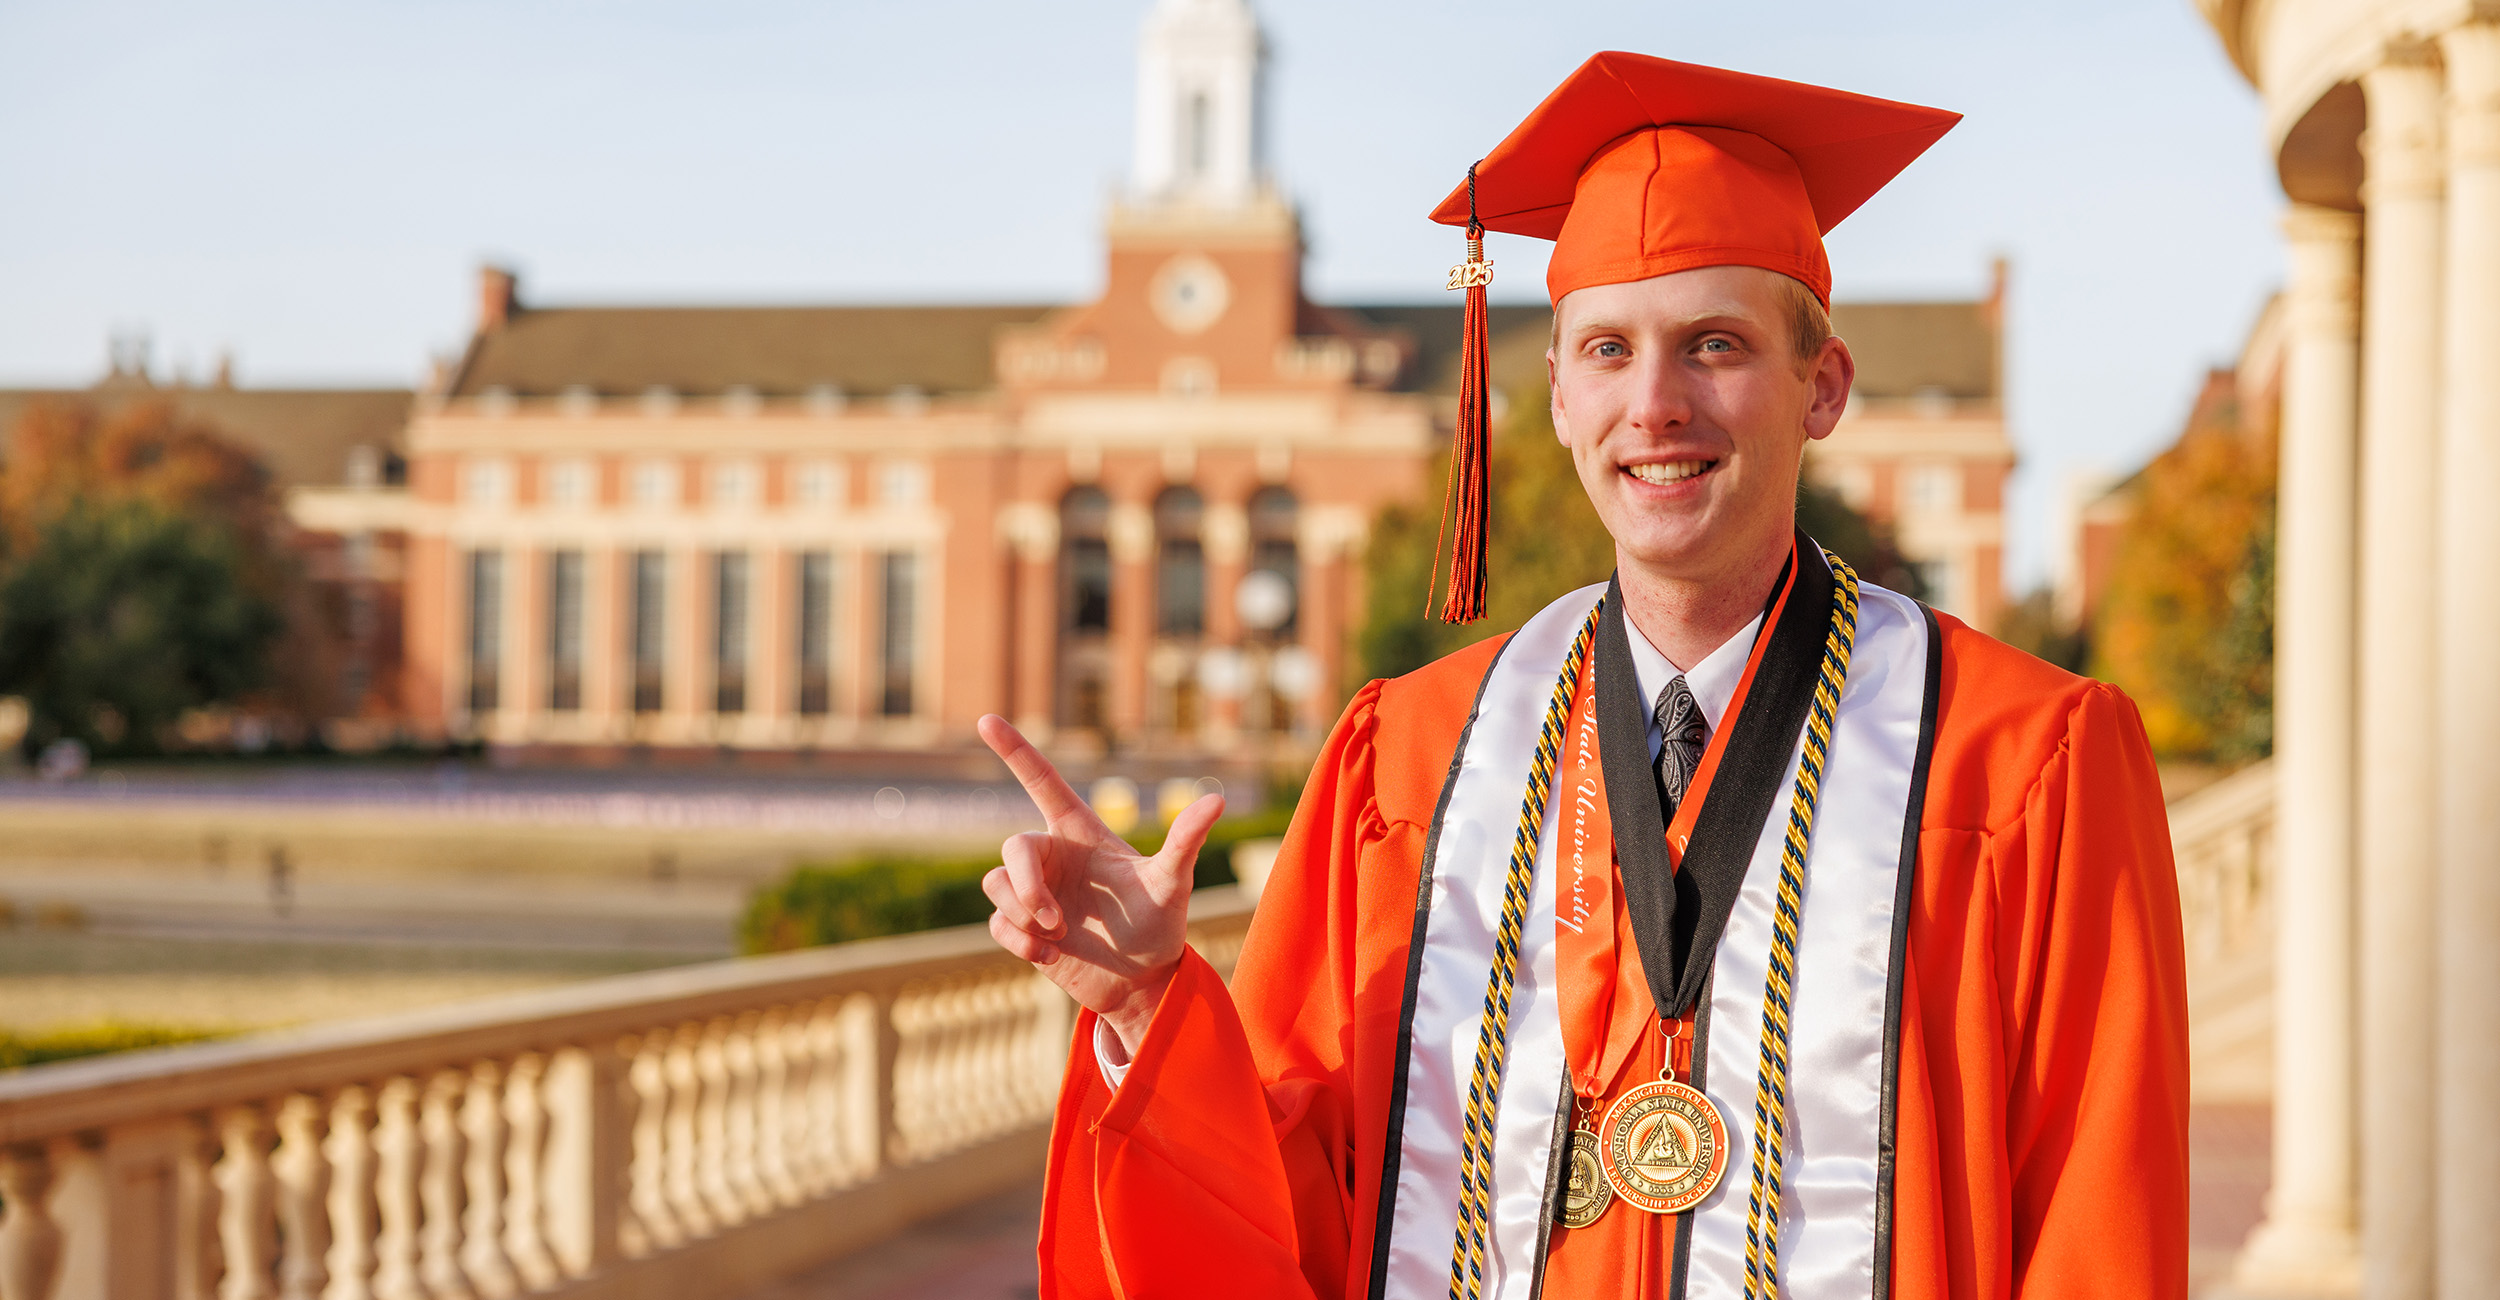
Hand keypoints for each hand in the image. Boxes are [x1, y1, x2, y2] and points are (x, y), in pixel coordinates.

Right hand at [977, 714, 1223, 1057]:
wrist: (1143, 979)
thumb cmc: (1160, 923)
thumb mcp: (1172, 881)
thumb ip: (1185, 840)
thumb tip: (1217, 800)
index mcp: (1080, 833)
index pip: (1042, 782)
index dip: (1015, 750)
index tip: (987, 719)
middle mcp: (1053, 857)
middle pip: (1012, 847)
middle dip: (1026, 886)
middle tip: (1056, 919)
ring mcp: (1034, 892)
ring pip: (996, 886)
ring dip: (1022, 914)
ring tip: (1058, 937)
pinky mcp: (1022, 928)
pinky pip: (996, 924)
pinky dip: (1017, 940)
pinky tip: (1048, 954)